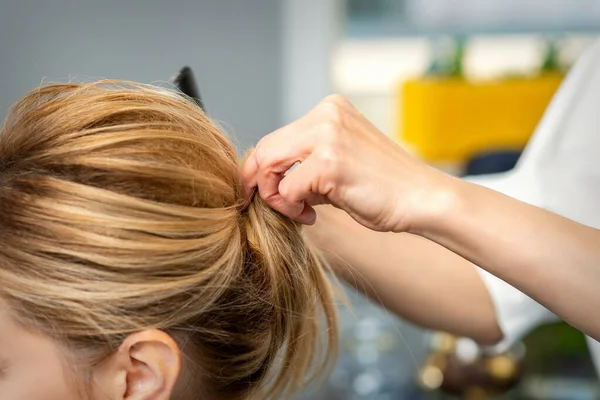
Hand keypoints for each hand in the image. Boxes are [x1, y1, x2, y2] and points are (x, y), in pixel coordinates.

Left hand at [241, 95, 453, 232]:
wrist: (422, 199)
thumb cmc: (384, 187)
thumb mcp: (340, 160)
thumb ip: (307, 161)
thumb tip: (268, 177)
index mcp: (330, 109)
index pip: (276, 137)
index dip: (261, 168)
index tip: (258, 191)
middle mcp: (326, 114)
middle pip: (266, 148)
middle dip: (260, 183)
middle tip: (277, 207)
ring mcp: (327, 135)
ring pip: (269, 165)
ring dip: (277, 197)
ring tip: (302, 211)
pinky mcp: (328, 162)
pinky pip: (286, 189)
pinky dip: (292, 208)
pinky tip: (313, 215)